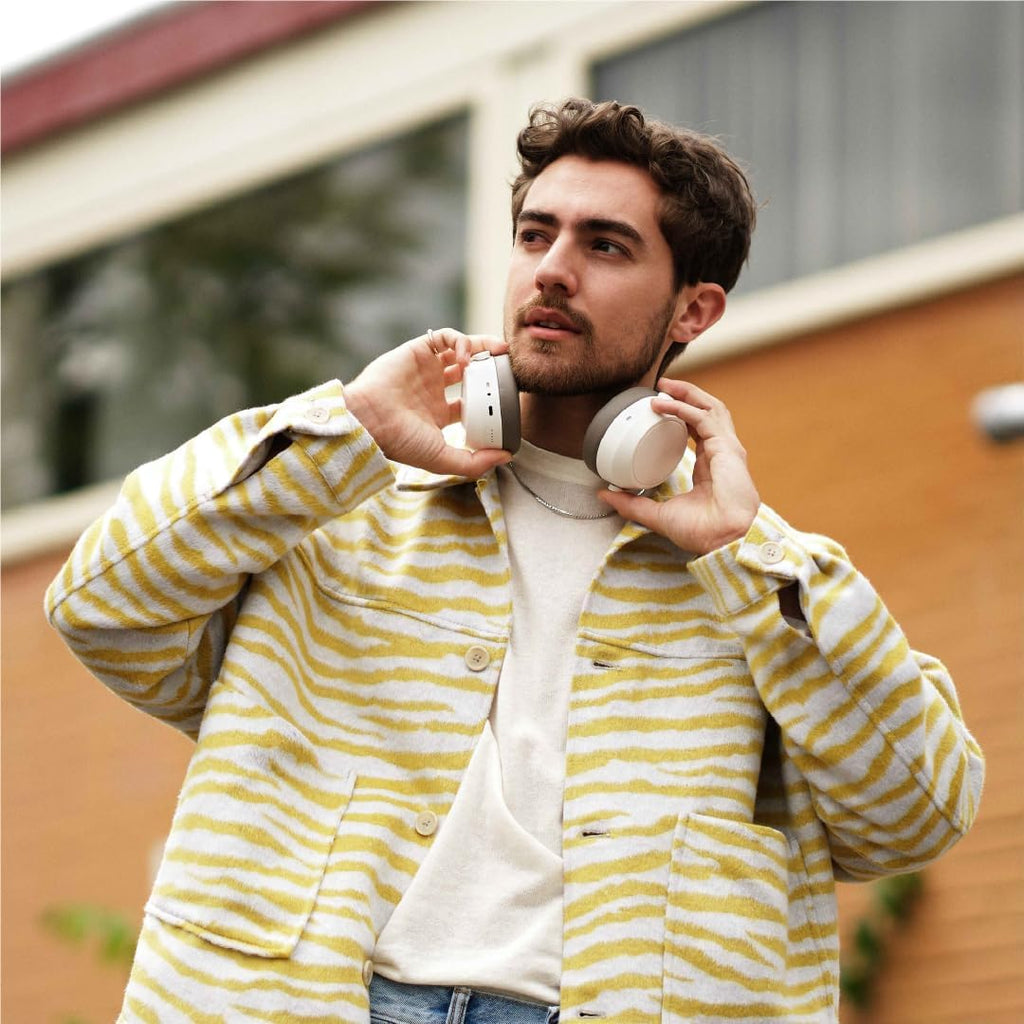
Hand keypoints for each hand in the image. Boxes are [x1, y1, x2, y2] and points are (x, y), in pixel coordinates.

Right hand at [345, 328, 511, 476]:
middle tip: (509, 368)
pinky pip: (444, 337)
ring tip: (497, 352)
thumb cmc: (400, 441)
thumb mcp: (442, 458)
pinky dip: (460, 341)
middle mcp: (432, 389)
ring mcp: (425, 369)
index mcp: (438, 414)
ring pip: (461, 350)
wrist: (369, 419)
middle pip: (470, 372)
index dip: (490, 397)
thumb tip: (506, 456)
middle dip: (490, 368)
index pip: (471, 401)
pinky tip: (466, 357)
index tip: (509, 396)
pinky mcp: (417, 350)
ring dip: (481, 347)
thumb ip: (474, 462)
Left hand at [599, 379, 759, 554]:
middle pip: (708, 411)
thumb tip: (605, 494)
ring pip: (711, 408)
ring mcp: (727, 449)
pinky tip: (665, 405)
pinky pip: (704, 419)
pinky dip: (684, 408)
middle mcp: (722, 453)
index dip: (682, 414)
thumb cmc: (701, 532)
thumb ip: (631, 503)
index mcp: (710, 467)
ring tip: (664, 386)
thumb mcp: (657, 514)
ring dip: (688, 393)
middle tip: (661, 386)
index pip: (699, 430)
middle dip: (686, 394)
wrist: (722, 541)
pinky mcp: (727, 449)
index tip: (660, 406)